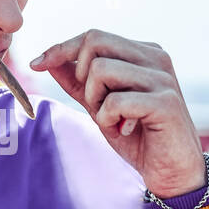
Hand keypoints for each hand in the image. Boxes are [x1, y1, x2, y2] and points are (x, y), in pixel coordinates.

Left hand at [29, 29, 205, 196]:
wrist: (172, 172)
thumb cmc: (139, 138)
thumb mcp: (100, 107)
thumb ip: (77, 82)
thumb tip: (47, 60)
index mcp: (143, 53)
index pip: (94, 37)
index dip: (61, 49)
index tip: (36, 64)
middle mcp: (157, 58)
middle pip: (95, 42)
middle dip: (82, 76)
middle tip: (96, 105)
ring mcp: (163, 78)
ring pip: (102, 70)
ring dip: (96, 101)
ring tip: (113, 119)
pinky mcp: (166, 102)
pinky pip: (115, 100)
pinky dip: (109, 119)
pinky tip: (125, 129)